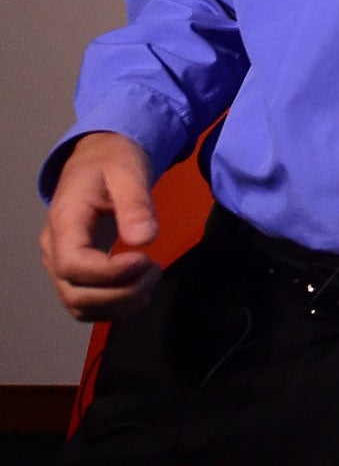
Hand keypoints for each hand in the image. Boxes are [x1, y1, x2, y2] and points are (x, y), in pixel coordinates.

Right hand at [40, 132, 160, 321]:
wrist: (99, 158)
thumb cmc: (113, 161)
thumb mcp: (128, 171)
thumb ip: (136, 203)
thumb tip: (145, 239)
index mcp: (64, 221)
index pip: (73, 264)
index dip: (110, 273)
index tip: (146, 259)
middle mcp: (55, 248)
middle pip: (74, 293)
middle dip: (119, 293)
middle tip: (156, 270)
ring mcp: (62, 262)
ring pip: (78, 305)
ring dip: (118, 304)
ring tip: (151, 279)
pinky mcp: (76, 269)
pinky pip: (86, 301)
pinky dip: (113, 306)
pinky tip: (141, 292)